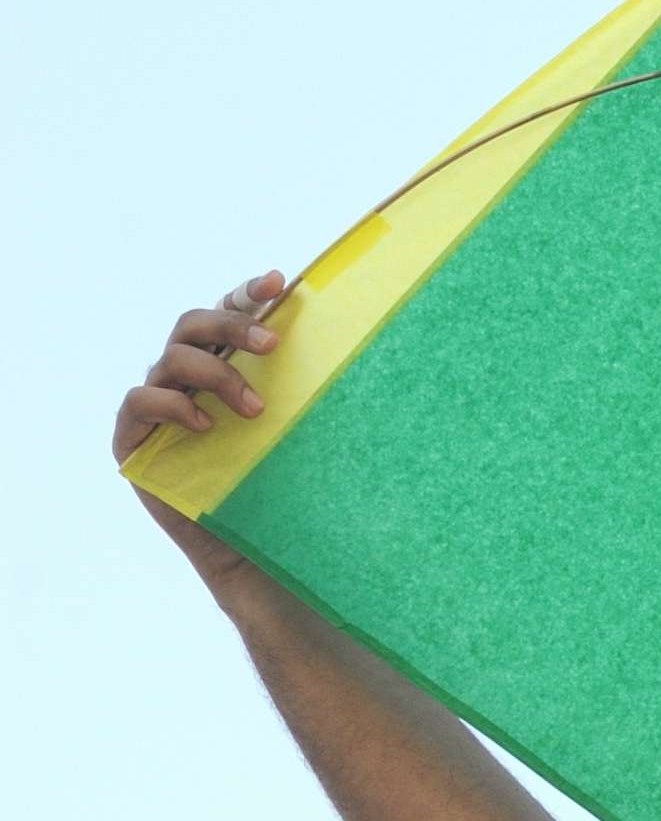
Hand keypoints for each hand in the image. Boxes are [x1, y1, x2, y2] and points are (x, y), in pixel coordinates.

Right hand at [116, 272, 287, 581]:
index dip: (247, 292)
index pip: (227, 310)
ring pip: (171, 358)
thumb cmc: (276, 476)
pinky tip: (207, 425)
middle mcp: (185, 373)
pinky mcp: (132, 435)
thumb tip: (367, 347)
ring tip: (255, 410)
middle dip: (233, 324)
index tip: (281, 282)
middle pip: (193, 322)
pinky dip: (175, 406)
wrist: (245, 539)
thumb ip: (309, 386)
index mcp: (222, 359)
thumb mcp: (297, 424)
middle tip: (273, 344)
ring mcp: (155, 401)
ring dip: (217, 375)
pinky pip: (141, 400)